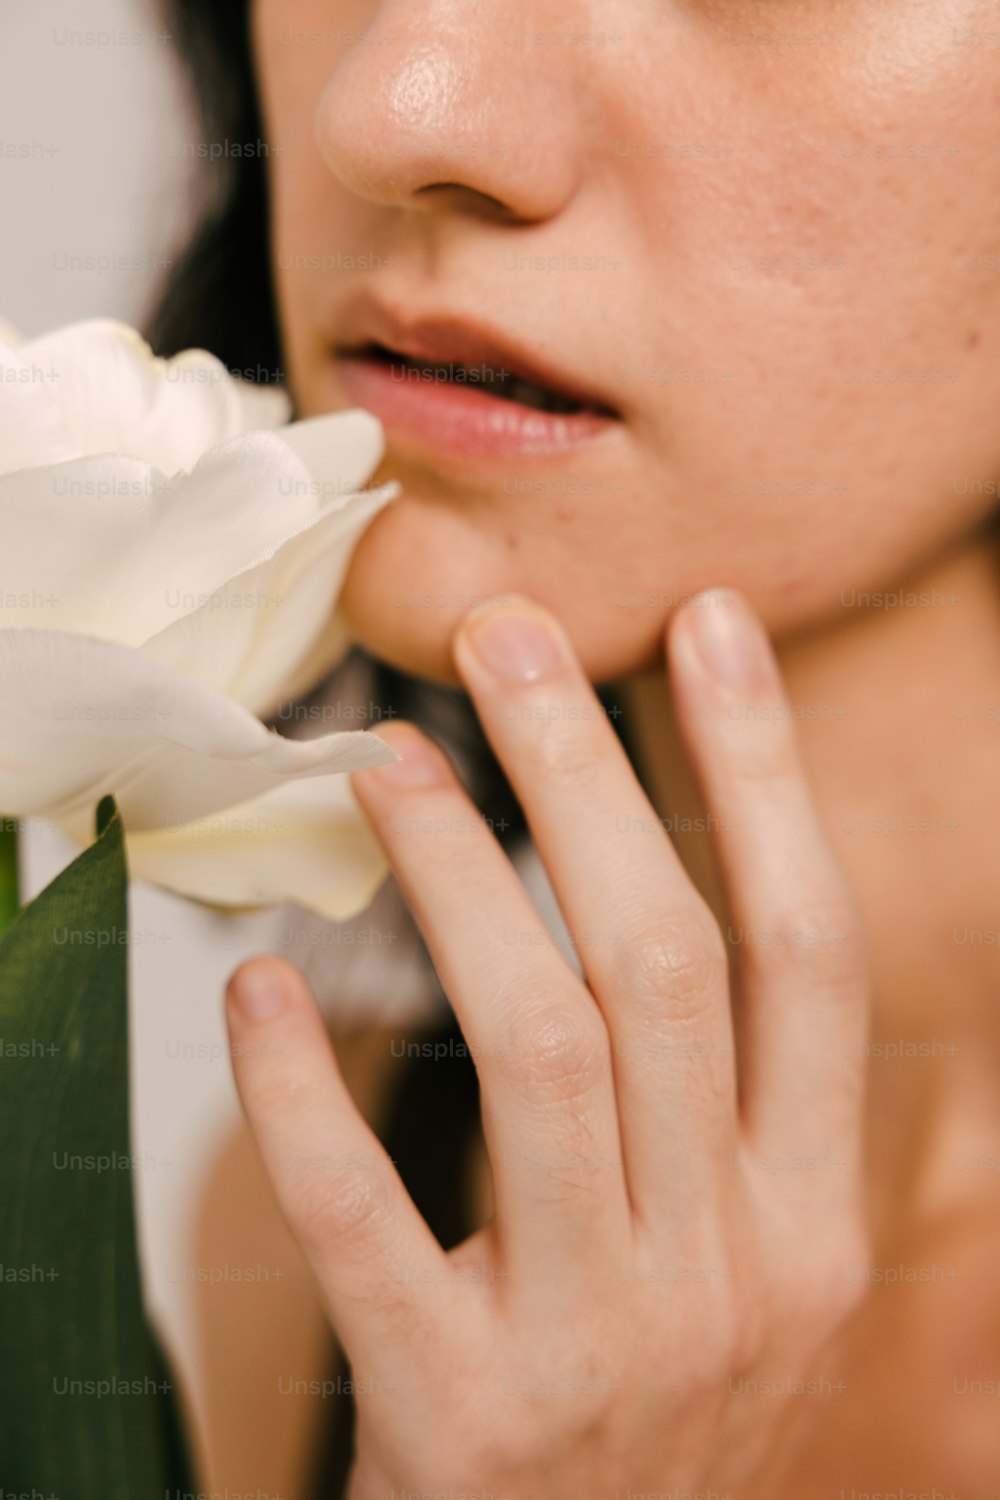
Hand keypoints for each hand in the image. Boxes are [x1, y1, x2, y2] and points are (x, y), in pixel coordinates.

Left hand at [225, 589, 870, 1498]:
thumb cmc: (644, 1407)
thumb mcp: (736, 1269)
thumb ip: (721, 1115)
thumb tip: (650, 883)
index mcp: (813, 1218)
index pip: (810, 952)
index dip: (763, 775)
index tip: (713, 628)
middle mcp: (734, 1269)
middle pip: (667, 963)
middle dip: (588, 776)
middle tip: (508, 638)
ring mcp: (604, 1348)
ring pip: (539, 1051)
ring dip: (456, 882)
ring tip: (382, 764)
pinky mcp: (459, 1420)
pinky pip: (370, 1221)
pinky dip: (307, 1095)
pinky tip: (259, 989)